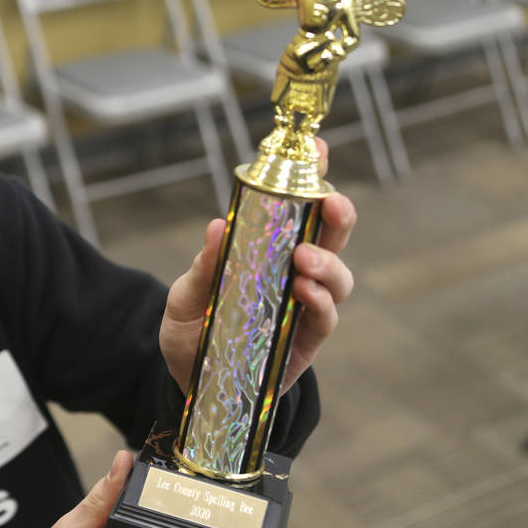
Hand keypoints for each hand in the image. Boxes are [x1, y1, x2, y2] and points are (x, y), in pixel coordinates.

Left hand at [159, 139, 355, 393]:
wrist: (188, 378)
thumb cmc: (193, 326)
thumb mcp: (188, 292)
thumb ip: (205, 264)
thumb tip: (218, 224)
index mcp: (269, 249)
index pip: (298, 207)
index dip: (311, 177)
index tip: (315, 149)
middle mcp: (294, 273)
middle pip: (333, 236)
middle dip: (339, 214)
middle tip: (329, 201)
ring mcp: (304, 307)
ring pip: (338, 277)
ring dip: (329, 261)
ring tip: (305, 257)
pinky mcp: (305, 342)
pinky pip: (324, 319)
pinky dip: (320, 303)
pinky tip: (304, 291)